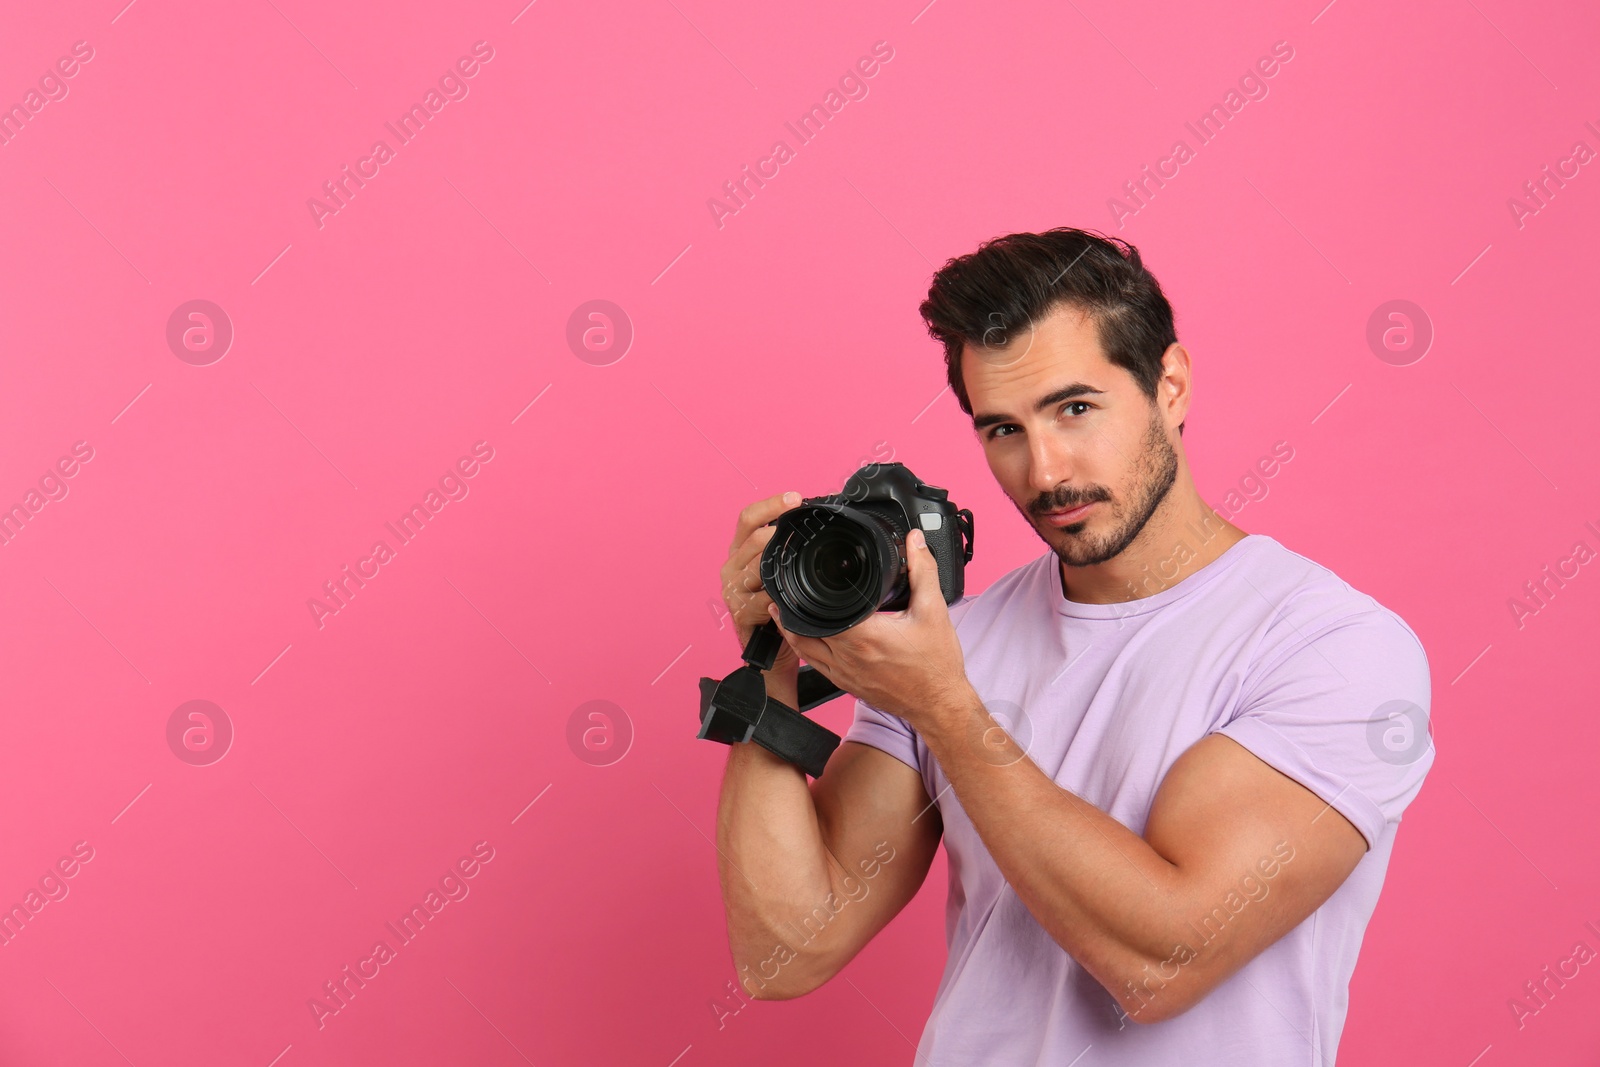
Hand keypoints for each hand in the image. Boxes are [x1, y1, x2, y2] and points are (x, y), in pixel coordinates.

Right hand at [720, 491, 804, 676]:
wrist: (773, 650)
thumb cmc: (780, 606)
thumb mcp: (781, 571)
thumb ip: (786, 548)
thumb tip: (811, 520)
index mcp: (740, 552)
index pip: (748, 518)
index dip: (770, 505)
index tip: (794, 498)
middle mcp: (731, 568)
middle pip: (752, 538)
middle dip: (779, 530)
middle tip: (803, 528)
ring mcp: (732, 591)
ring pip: (755, 566)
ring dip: (778, 561)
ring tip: (797, 557)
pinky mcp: (740, 614)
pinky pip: (759, 599)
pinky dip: (775, 595)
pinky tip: (787, 592)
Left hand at [766, 527, 970, 728]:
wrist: (939, 704)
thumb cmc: (936, 665)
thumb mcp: (933, 611)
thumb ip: (922, 571)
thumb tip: (915, 542)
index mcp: (863, 635)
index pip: (819, 610)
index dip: (804, 592)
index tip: (797, 577)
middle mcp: (847, 656)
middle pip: (803, 629)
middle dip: (792, 609)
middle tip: (783, 588)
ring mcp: (844, 674)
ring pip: (802, 649)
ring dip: (790, 630)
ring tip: (782, 610)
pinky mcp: (846, 685)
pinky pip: (814, 665)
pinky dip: (804, 649)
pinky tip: (805, 638)